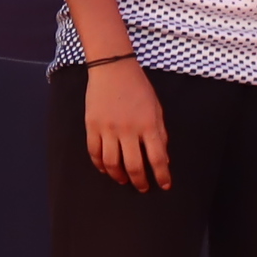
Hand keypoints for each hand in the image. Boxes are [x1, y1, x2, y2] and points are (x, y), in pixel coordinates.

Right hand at [84, 59, 170, 190]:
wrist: (113, 68)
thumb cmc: (138, 88)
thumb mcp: (156, 108)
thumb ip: (160, 134)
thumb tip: (163, 158)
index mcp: (148, 124)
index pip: (158, 158)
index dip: (162, 175)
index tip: (165, 185)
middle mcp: (128, 129)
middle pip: (134, 166)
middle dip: (140, 181)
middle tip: (143, 187)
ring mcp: (108, 128)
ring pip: (112, 163)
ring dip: (119, 176)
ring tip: (124, 180)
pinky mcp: (92, 126)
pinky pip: (94, 152)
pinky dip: (100, 165)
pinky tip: (105, 169)